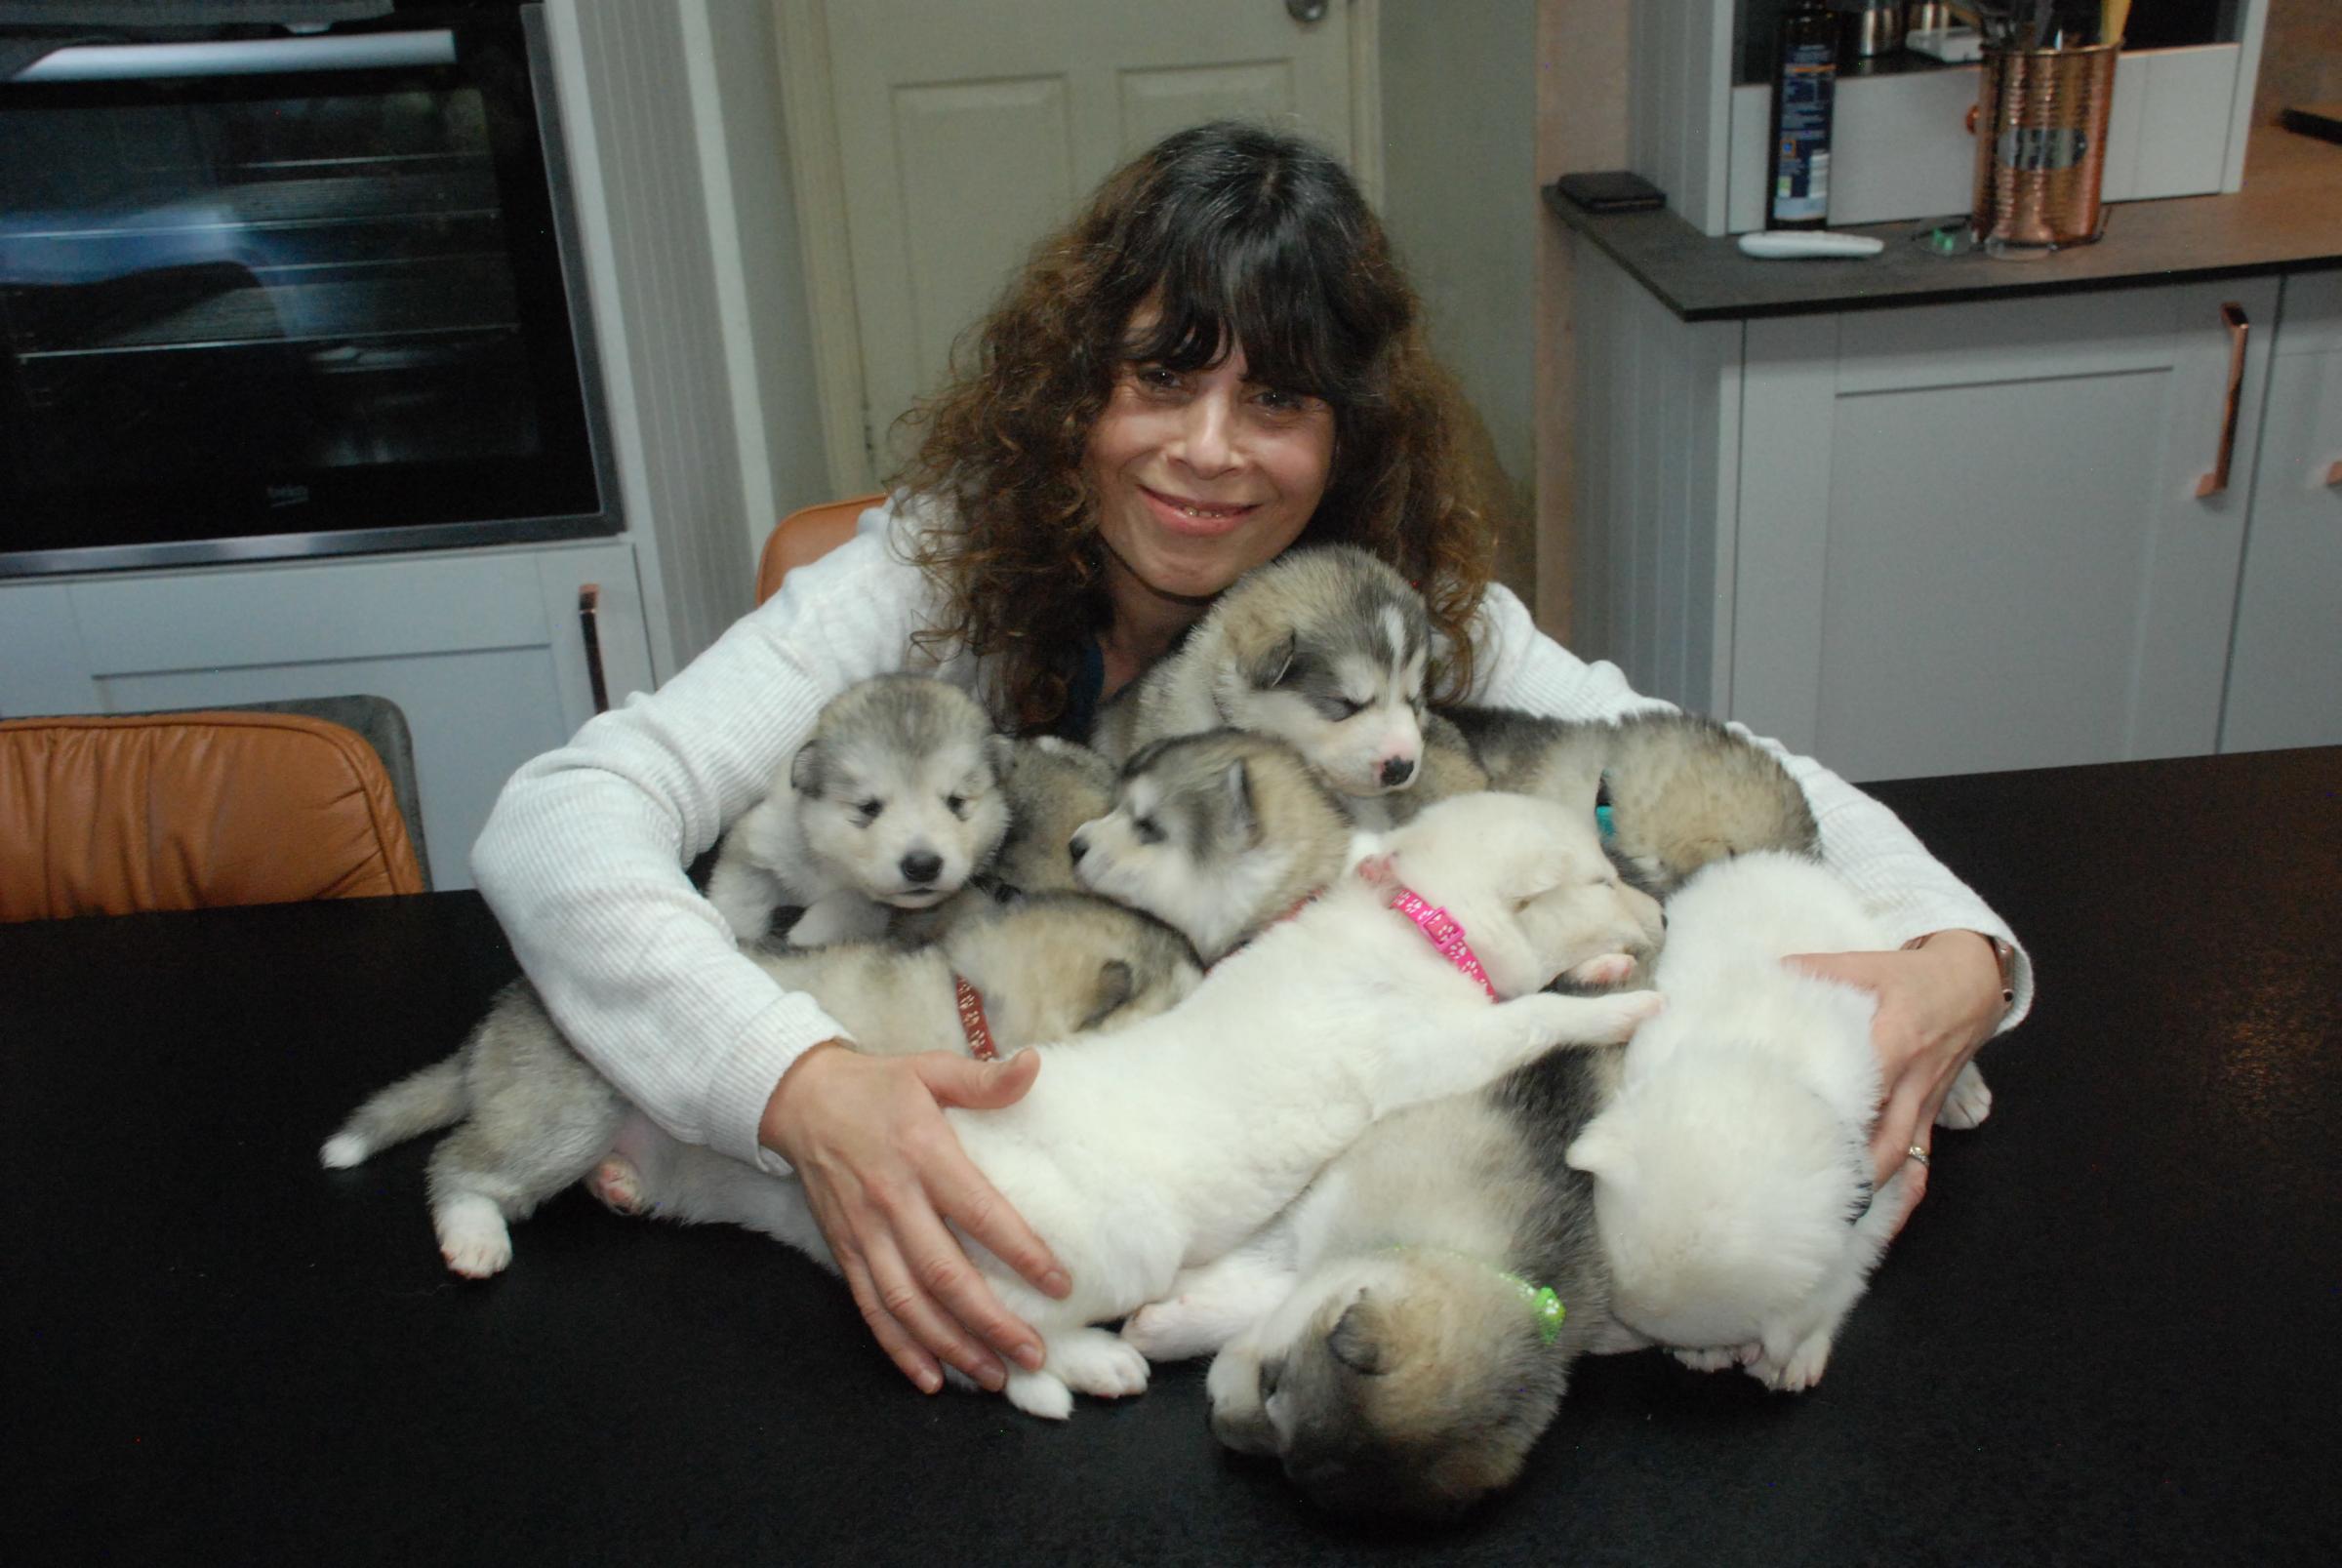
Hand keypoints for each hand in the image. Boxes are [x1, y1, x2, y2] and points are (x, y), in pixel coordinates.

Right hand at [759, 1042, 1068, 1392]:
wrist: (799, 1098)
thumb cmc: (879, 1086)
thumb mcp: (932, 1069)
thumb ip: (984, 1078)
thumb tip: (1035, 1064)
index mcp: (923, 1155)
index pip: (980, 1213)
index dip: (1021, 1253)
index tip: (1059, 1284)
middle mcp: (893, 1201)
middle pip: (945, 1274)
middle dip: (991, 1321)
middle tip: (1033, 1353)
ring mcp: (864, 1233)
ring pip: (908, 1303)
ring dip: (951, 1345)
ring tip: (994, 1374)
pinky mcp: (844, 1251)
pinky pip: (871, 1308)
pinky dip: (899, 1347)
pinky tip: (929, 1377)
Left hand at [1786, 932, 2004, 1231]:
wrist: (1972, 984)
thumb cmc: (1913, 976)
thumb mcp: (1866, 964)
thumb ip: (1815, 971)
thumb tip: (1764, 974)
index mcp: (1896, 1041)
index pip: (1866, 1083)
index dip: (1835, 1108)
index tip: (1795, 1126)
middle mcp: (1913, 1082)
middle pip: (1887, 1138)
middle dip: (1854, 1168)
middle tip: (1809, 1187)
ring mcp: (1925, 1103)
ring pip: (1904, 1156)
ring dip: (1874, 1185)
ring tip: (1835, 1211)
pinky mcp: (1931, 1114)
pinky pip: (1922, 1159)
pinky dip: (1904, 1189)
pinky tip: (1882, 1217)